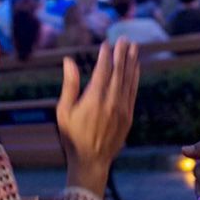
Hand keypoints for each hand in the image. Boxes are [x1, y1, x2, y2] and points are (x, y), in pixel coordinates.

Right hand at [57, 38, 139, 197]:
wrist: (91, 161)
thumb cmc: (72, 136)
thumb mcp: (64, 111)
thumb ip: (69, 84)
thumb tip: (69, 61)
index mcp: (94, 98)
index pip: (103, 70)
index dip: (106, 55)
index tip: (106, 44)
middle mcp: (111, 101)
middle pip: (119, 71)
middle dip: (122, 53)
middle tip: (124, 38)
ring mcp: (122, 109)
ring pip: (129, 79)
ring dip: (131, 62)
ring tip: (133, 47)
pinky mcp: (128, 116)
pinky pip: (133, 91)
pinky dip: (135, 77)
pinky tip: (136, 67)